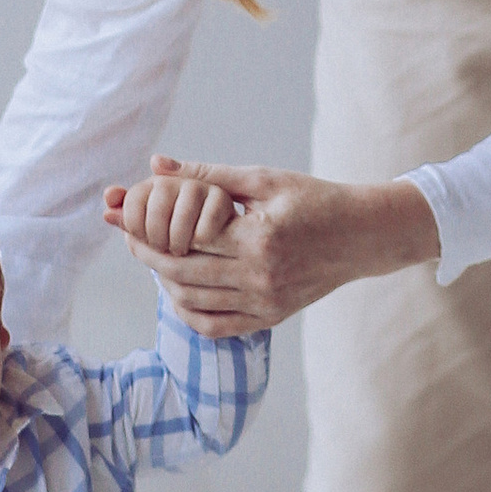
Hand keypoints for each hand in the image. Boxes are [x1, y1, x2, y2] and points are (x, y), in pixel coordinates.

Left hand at [101, 154, 439, 330]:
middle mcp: (261, 276)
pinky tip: (178, 291)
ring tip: (154, 260)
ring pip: (194, 303)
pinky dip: (189, 313)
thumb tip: (155, 165)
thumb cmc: (313, 200)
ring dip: (165, 283)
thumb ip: (207, 174)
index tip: (133, 216)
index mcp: (259, 238)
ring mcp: (266, 303)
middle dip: (148, 255)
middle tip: (130, 238)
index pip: (188, 238)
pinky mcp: (270, 318)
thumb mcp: (263, 179)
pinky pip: (216, 327)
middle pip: (184, 273)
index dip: (154, 228)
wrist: (360, 236)